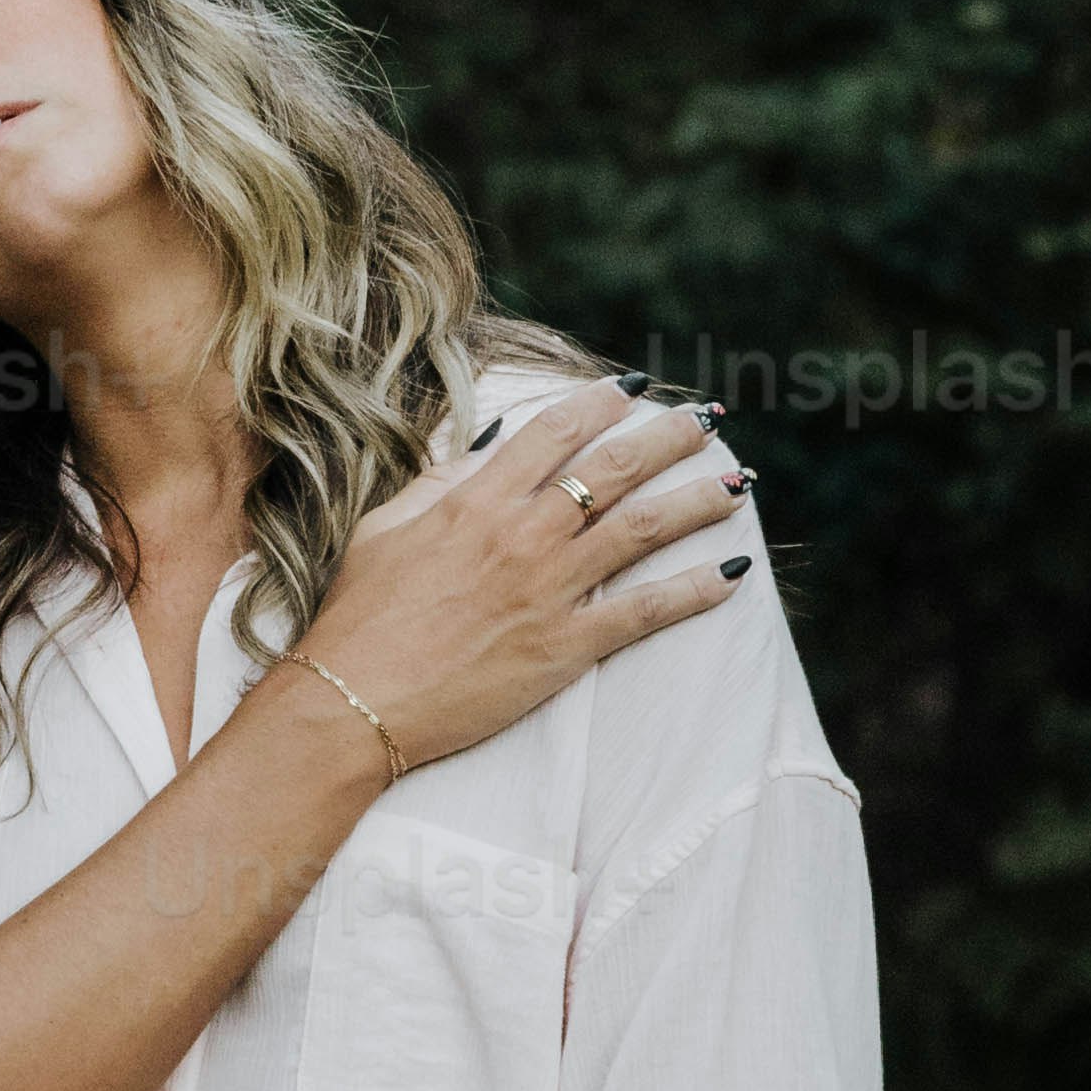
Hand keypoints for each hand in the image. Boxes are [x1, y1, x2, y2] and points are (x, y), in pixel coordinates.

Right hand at [290, 390, 747, 783]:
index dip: (601, 401)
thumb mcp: (385, 529)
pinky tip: (732, 574)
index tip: (633, 387)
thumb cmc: (358, 617)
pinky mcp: (565, 648)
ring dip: (698, 500)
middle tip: (706, 422)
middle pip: (614, 467)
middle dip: (669, 437)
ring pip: (642, 528)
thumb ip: (442, 482)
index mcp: (476, 500)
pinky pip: (645, 611)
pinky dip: (694, 590)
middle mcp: (522, 535)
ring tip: (738, 483)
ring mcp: (548, 590)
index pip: (555, 431)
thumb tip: (489, 443)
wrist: (352, 702)